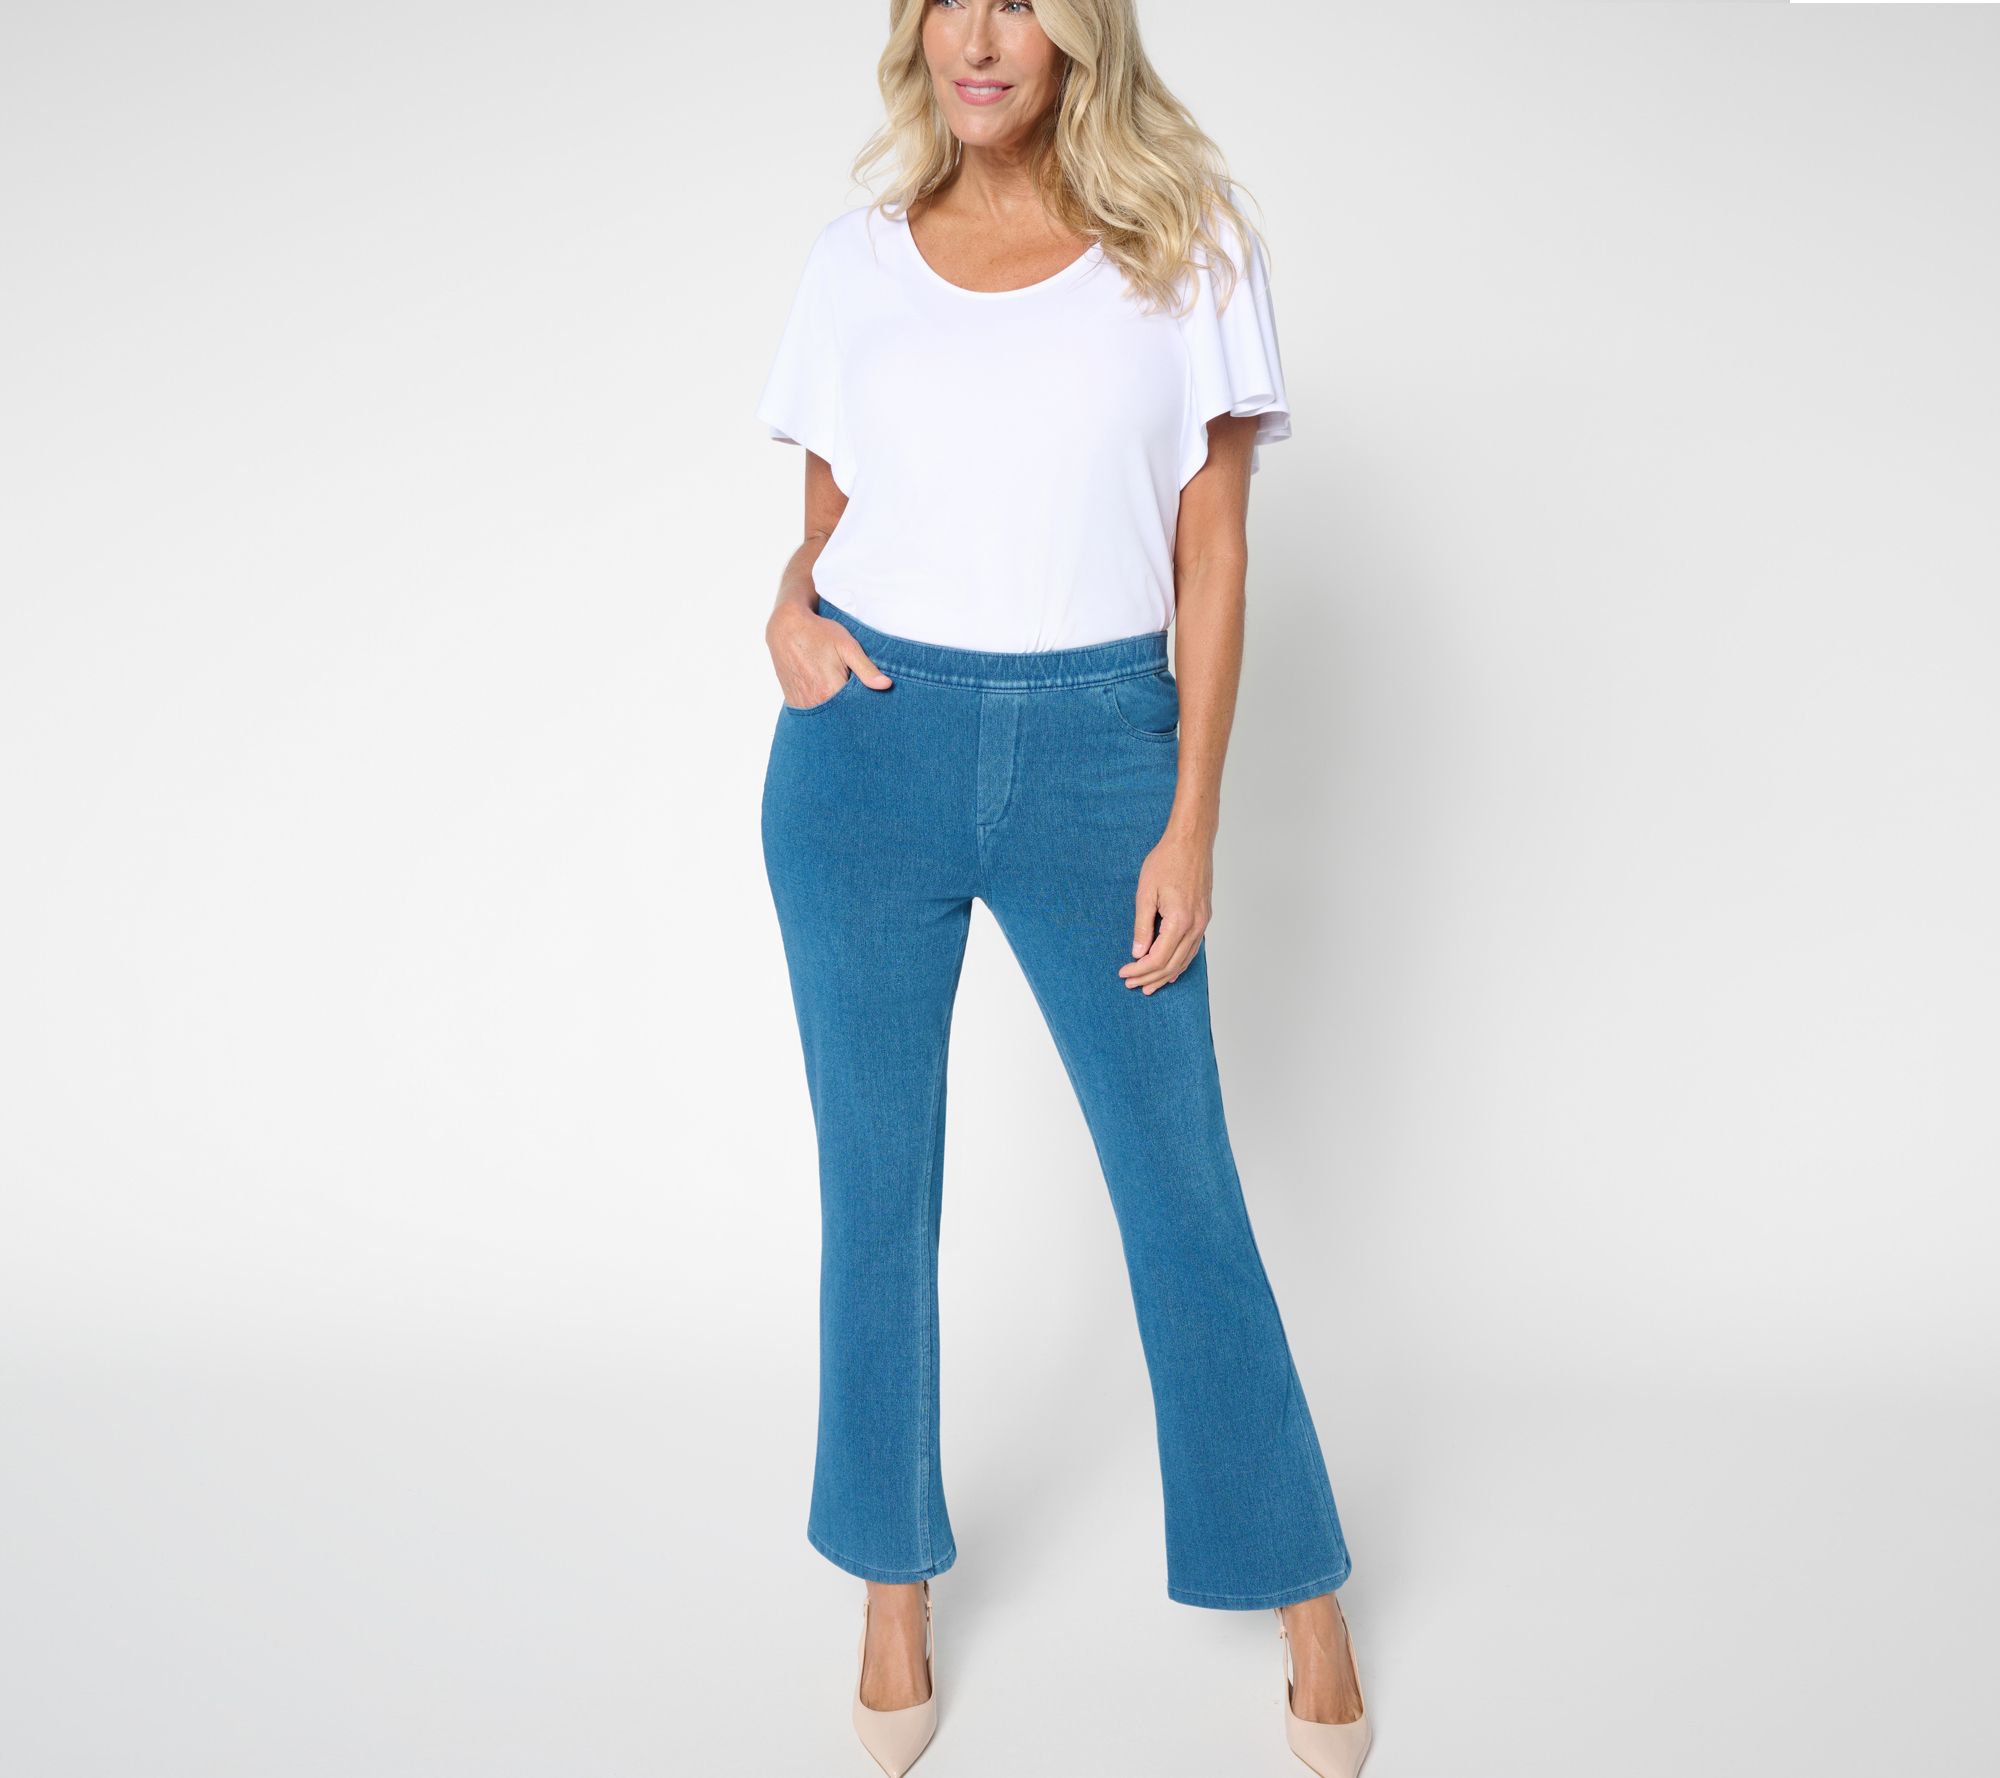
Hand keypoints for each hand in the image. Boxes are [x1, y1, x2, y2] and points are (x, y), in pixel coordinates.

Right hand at [767, 604, 892, 707]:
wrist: (785, 628)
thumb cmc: (818, 634)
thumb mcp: (847, 646)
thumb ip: (866, 669)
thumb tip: (885, 685)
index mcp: (830, 690)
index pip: (856, 711)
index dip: (866, 710)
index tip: (874, 708)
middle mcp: (814, 702)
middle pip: (841, 718)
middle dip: (853, 714)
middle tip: (861, 705)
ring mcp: (802, 704)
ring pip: (827, 718)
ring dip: (837, 714)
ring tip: (845, 702)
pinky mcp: (794, 702)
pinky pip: (813, 715)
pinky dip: (824, 712)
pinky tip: (830, 702)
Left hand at [1120, 827, 1212, 993]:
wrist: (1191, 842)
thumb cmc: (1166, 861)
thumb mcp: (1145, 893)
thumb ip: (1142, 926)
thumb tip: (1138, 953)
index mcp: (1179, 921)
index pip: (1158, 958)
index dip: (1139, 970)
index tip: (1124, 973)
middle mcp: (1195, 926)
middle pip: (1172, 965)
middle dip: (1150, 978)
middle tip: (1131, 984)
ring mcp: (1202, 923)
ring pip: (1185, 960)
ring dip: (1166, 975)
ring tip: (1149, 986)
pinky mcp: (1204, 918)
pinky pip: (1193, 949)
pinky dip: (1180, 963)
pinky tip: (1171, 970)